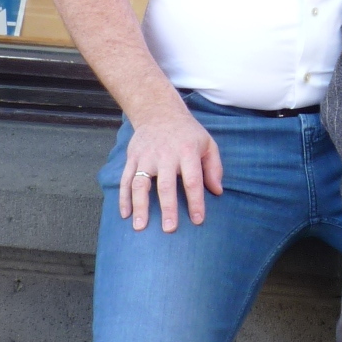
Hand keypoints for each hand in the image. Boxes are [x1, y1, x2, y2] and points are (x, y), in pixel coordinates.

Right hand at [120, 104, 224, 232]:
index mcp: (187, 152)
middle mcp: (165, 155)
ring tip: (140, 227)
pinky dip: (123, 198)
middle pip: (165, 185)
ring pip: (140, 184)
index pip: (193, 180)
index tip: (198, 220)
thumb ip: (214, 167)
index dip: (196, 201)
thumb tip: (217, 191)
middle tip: (169, 229)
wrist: (159, 111)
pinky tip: (126, 214)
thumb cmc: (187, 133)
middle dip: (167, 208)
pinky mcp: (132, 158)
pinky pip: (125, 179)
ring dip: (140, 206)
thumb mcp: (207, 143)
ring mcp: (146, 157)